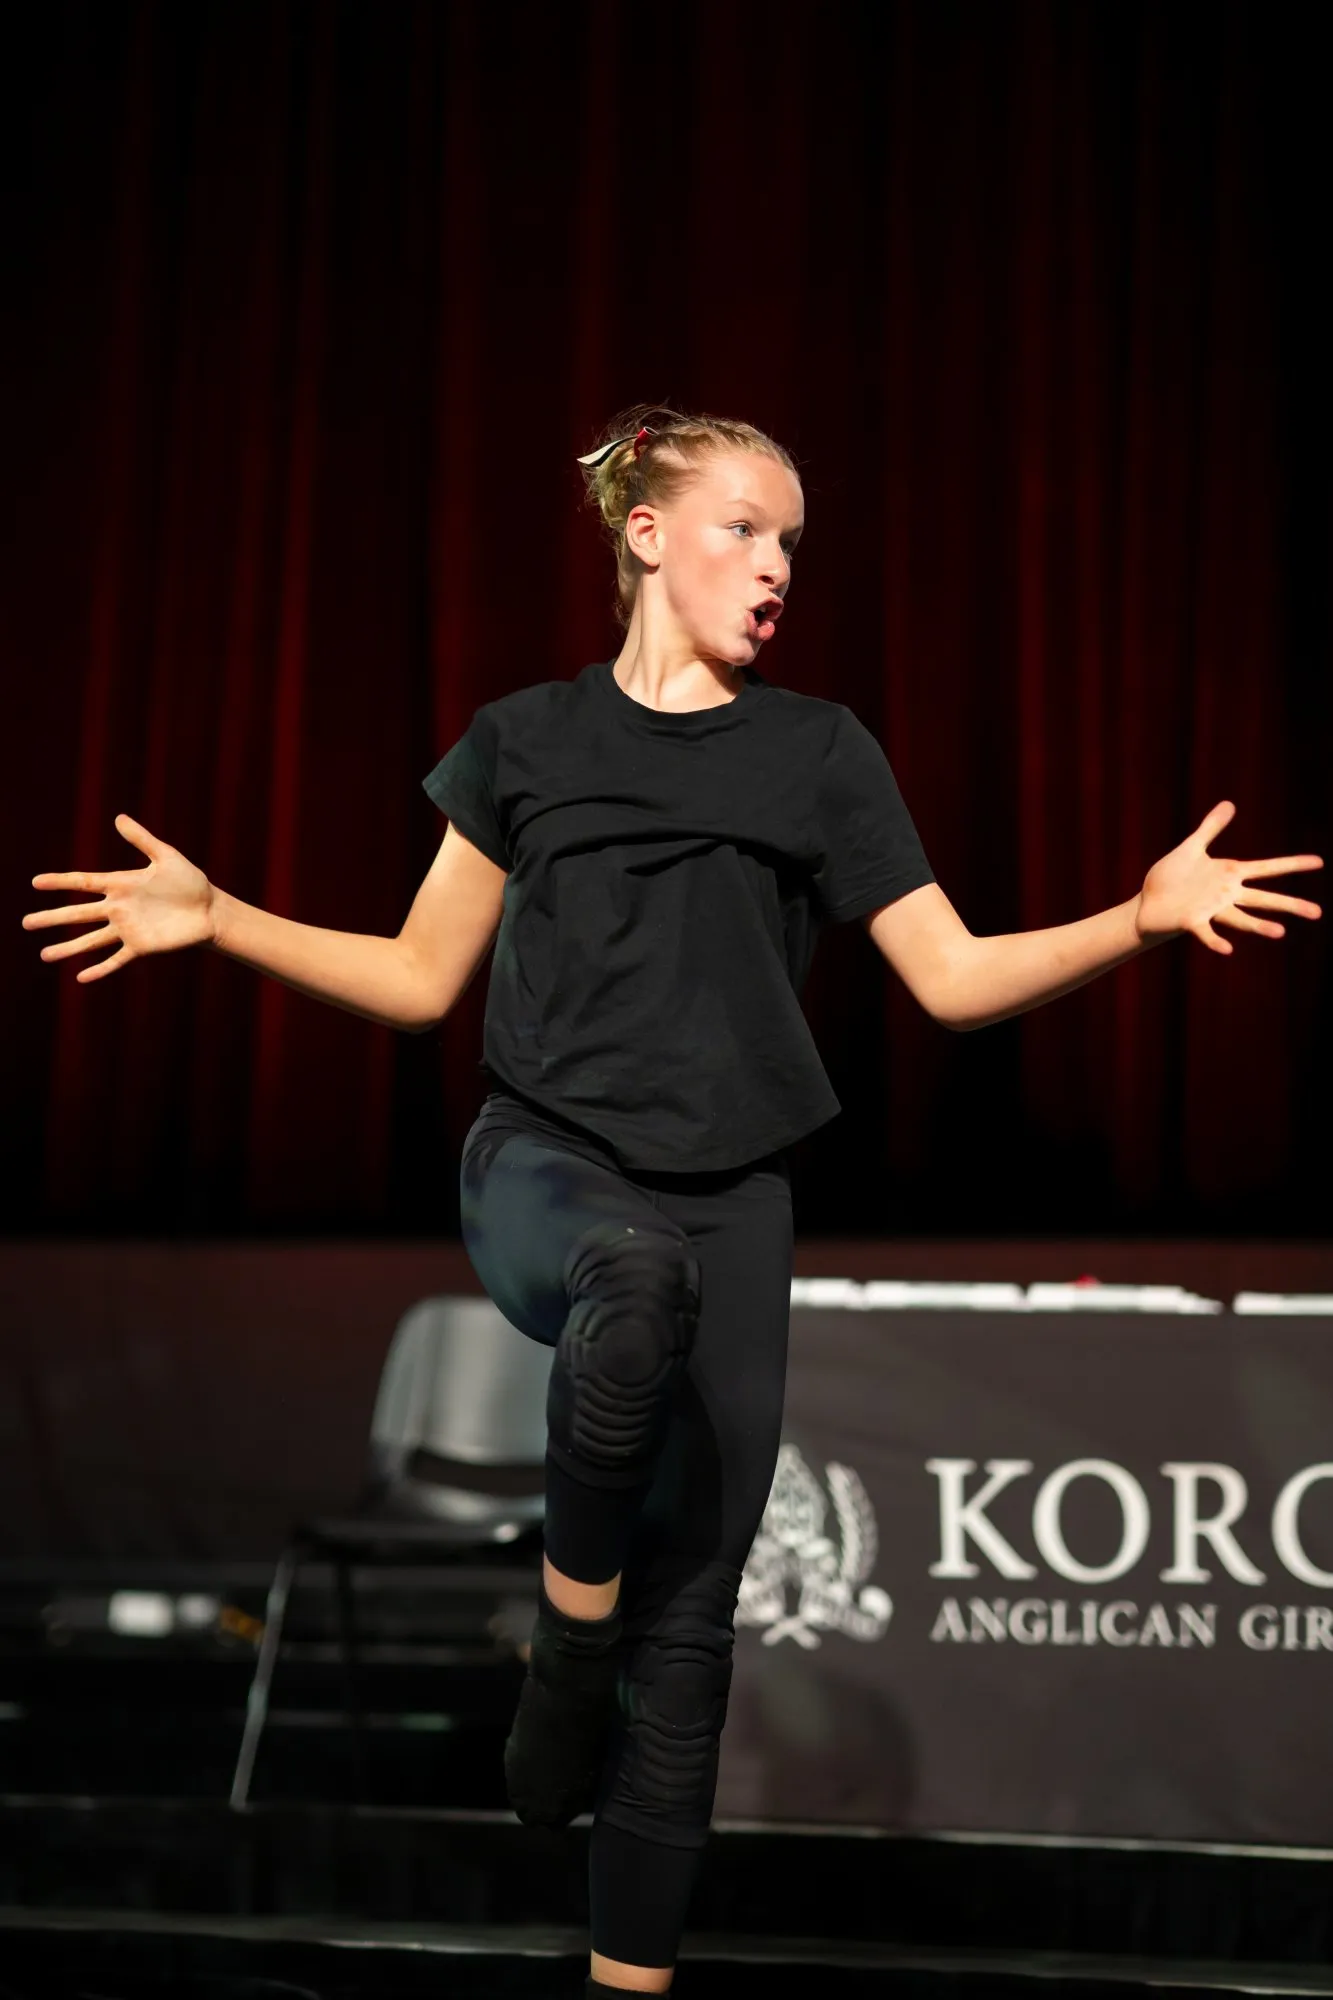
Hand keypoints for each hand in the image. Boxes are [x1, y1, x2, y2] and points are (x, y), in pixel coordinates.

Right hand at [22, 814, 217, 982]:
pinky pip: (116, 960)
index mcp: (121, 885)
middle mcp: (118, 908)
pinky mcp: (141, 947)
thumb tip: (119, 817)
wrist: (211, 910)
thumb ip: (142, 839)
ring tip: (44, 955)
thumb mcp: (166, 856)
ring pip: (90, 940)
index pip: (83, 882)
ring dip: (68, 948)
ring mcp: (128, 929)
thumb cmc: (191, 881)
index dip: (60, 882)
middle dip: (52, 918)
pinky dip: (100, 969)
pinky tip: (80, 978)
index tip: (35, 882)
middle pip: (78, 914)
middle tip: (26, 923)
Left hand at [1135, 800, 1322, 954]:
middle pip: (1263, 899)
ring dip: (1259, 926)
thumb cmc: (1170, 878)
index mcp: (1228, 875)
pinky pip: (1206, 932)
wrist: (1146, 904)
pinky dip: (1215, 941)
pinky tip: (1228, 949)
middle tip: (1318, 913)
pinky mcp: (1190, 922)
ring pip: (1240, 919)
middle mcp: (1225, 895)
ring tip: (1280, 932)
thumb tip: (1229, 803)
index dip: (1292, 864)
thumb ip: (1210, 828)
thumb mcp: (1191, 848)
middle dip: (1290, 905)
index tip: (1320, 861)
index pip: (1267, 868)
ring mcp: (1210, 910)